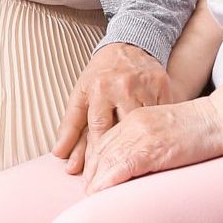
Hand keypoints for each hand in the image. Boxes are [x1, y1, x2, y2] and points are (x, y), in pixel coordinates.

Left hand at [53, 42, 168, 174]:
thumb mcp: (82, 94)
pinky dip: (159, 129)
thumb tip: (59, 155)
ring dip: (141, 144)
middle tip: (112, 178)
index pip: (97, 129)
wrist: (130, 44)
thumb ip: (71, 125)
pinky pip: (162, 114)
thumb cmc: (101, 75)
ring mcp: (144, 86)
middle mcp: (122, 87)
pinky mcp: (163, 85)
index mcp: (99, 89)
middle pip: (122, 129)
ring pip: (144, 124)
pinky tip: (158, 145)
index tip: (92, 177)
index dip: (94, 155)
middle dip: (117, 154)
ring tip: (137, 164)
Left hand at [83, 97, 222, 191]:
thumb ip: (149, 141)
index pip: (105, 140)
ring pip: (108, 159)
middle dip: (92, 172)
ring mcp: (142, 134)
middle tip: (87, 192)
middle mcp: (134, 123)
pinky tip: (100, 192)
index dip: (95, 161)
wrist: (220, 119)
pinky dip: (108, 181)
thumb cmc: (200, 129)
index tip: (91, 177)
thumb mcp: (166, 129)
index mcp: (136, 117)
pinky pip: (122, 166)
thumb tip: (138, 164)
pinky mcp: (153, 148)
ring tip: (91, 198)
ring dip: (96, 180)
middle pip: (102, 150)